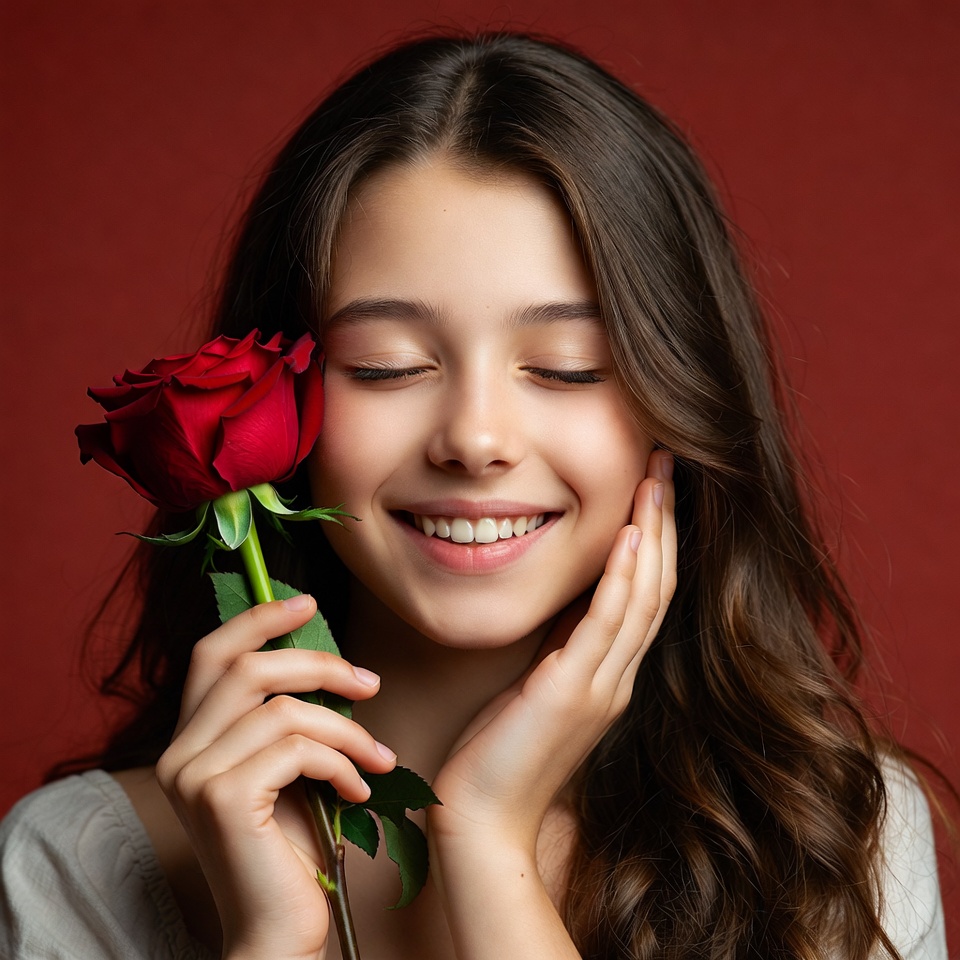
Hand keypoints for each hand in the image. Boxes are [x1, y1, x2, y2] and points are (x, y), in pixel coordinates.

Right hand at [155, 596, 396, 959]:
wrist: (277, 928)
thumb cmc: (288, 849)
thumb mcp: (285, 769)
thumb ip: (285, 719)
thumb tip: (329, 662)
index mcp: (189, 740)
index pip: (212, 654)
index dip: (258, 619)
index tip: (309, 603)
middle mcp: (178, 754)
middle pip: (249, 668)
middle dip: (319, 663)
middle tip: (369, 681)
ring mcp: (195, 776)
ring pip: (285, 710)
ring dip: (347, 729)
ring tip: (377, 757)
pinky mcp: (224, 799)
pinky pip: (298, 749)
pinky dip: (342, 762)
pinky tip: (359, 790)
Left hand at [428, 450, 675, 857]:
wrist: (482, 817)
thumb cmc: (502, 752)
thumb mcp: (540, 687)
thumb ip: (562, 647)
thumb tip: (567, 600)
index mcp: (611, 674)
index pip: (648, 594)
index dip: (659, 538)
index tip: (656, 487)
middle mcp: (618, 677)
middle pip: (658, 585)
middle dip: (666, 521)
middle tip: (669, 464)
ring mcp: (601, 685)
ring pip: (643, 596)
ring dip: (654, 534)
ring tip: (658, 479)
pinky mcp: (572, 691)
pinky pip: (607, 623)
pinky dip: (622, 578)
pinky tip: (630, 536)